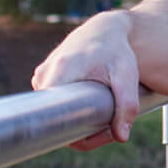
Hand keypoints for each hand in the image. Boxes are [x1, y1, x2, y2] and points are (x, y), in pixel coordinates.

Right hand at [31, 11, 139, 149]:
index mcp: (58, 75)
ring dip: (80, 118)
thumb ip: (127, 105)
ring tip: (106, 111)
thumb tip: (121, 137)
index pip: (60, 122)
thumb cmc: (117, 51)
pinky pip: (56, 102)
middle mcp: (43, 77)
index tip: (107, 131)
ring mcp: (41, 77)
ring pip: (57, 112)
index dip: (83, 136)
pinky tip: (94, 104)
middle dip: (85, 128)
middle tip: (112, 123)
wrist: (105, 29)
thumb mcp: (126, 76)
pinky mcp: (44, 76)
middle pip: (58, 120)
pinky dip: (73, 107)